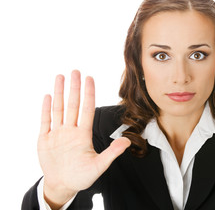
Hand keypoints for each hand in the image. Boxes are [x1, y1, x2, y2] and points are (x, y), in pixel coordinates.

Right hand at [37, 70, 129, 208]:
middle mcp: (71, 130)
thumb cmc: (82, 177)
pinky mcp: (45, 139)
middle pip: (73, 105)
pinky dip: (46, 109)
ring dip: (59, 93)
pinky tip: (48, 95)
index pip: (87, 109)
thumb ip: (111, 153)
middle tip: (76, 71)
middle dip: (74, 88)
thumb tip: (127, 141)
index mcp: (84, 134)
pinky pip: (45, 121)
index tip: (90, 79)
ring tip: (61, 77)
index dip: (88, 94)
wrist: (63, 185)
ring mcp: (58, 133)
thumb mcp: (98, 166)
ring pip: (59, 109)